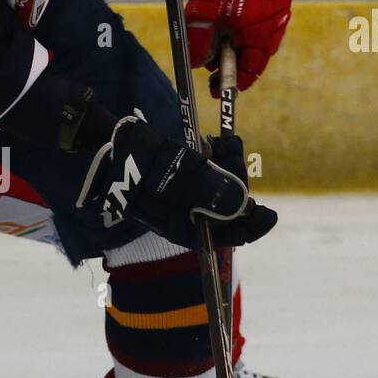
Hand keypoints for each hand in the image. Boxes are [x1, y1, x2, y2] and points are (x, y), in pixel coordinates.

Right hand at [77, 111, 275, 248]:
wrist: (109, 143)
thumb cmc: (136, 163)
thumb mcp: (172, 174)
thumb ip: (205, 189)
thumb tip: (242, 204)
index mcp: (183, 226)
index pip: (224, 235)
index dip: (250, 226)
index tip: (268, 214)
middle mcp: (188, 216)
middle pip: (228, 206)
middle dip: (232, 179)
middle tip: (221, 153)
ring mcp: (188, 197)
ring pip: (223, 186)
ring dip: (224, 163)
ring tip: (210, 144)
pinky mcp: (187, 178)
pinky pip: (212, 173)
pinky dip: (215, 157)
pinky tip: (205, 143)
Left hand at [186, 0, 300, 91]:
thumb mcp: (206, 9)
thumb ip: (200, 39)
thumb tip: (195, 64)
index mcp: (260, 33)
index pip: (250, 71)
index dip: (232, 82)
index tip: (216, 89)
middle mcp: (273, 26)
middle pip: (250, 57)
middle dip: (228, 61)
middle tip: (207, 62)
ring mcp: (276, 13)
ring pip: (252, 39)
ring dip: (232, 43)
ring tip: (213, 36)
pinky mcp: (275, 0)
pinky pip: (256, 23)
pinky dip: (239, 26)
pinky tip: (226, 16)